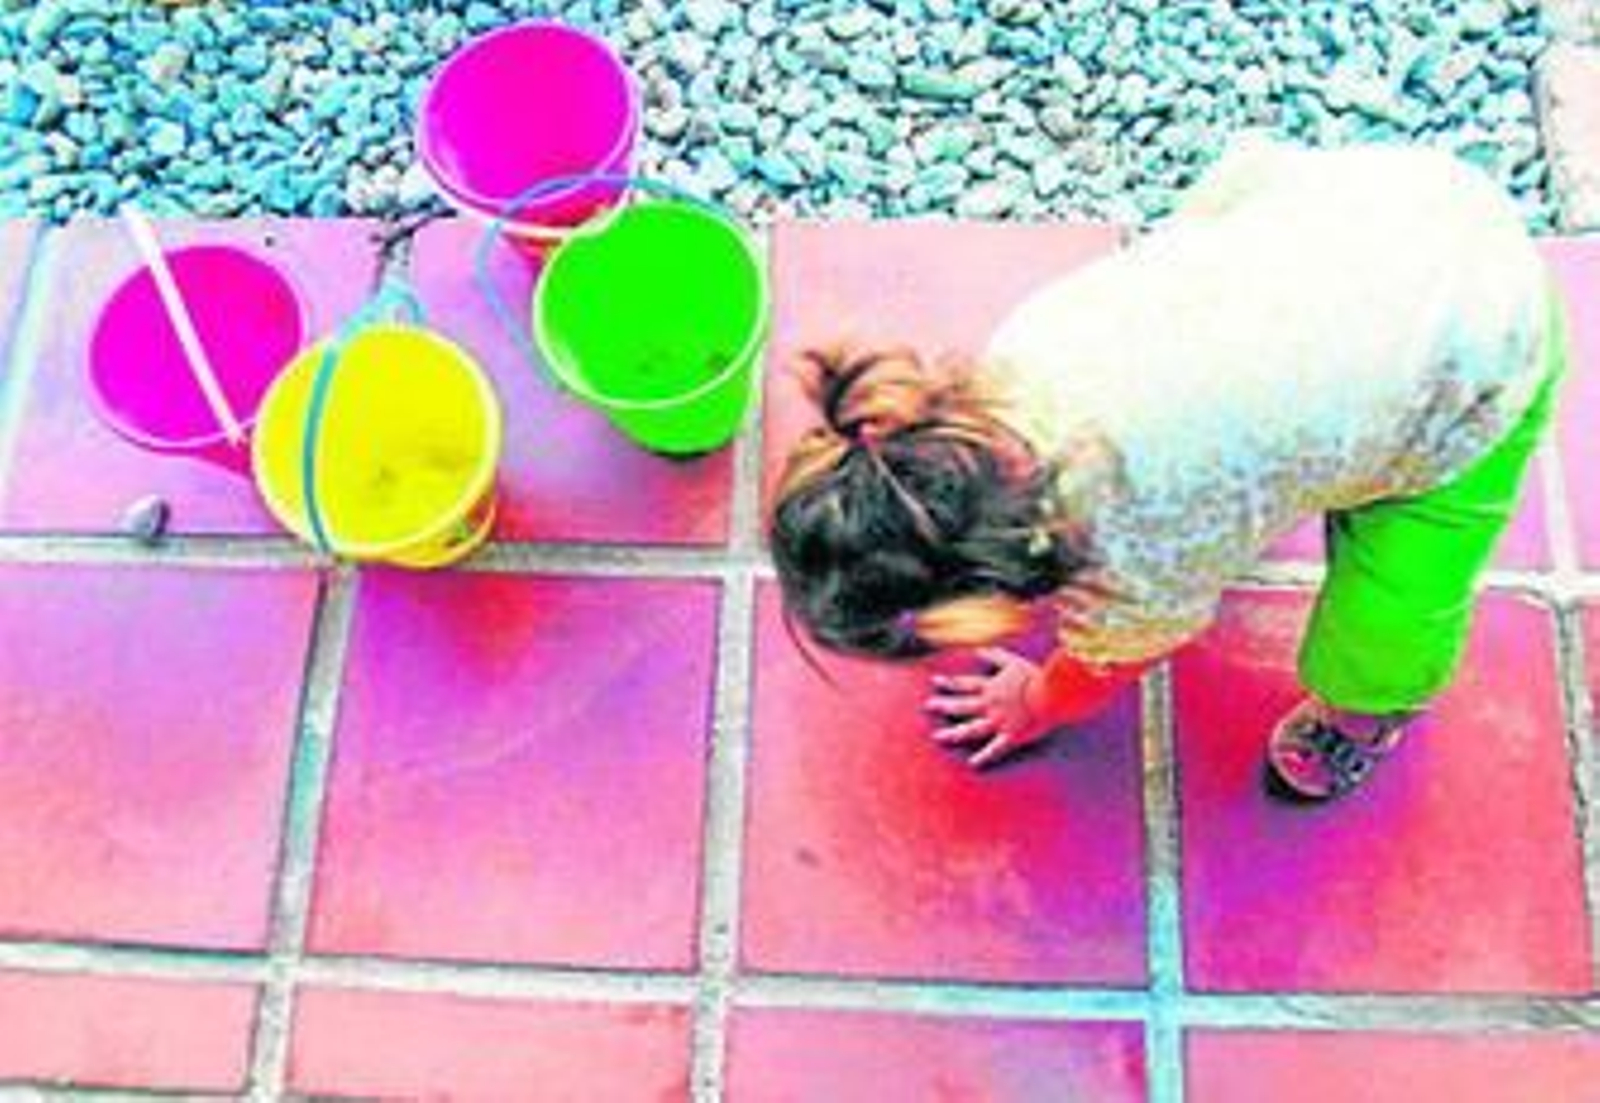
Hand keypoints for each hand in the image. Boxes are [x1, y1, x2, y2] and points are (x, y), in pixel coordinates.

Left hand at [924, 647, 1055, 768]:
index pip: (965, 684)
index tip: (934, 681)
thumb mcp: (1013, 661)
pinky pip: (995, 748)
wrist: (1051, 694)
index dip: (949, 682)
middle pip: (962, 705)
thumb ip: (995, 655)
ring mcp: (999, 722)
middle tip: (927, 707)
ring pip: (971, 728)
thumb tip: (978, 648)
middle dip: (943, 705)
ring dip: (953, 733)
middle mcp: (991, 705)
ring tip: (938, 737)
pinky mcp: (1012, 736)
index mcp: (992, 688)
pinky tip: (972, 763)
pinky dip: (984, 756)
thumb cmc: (1035, 677)